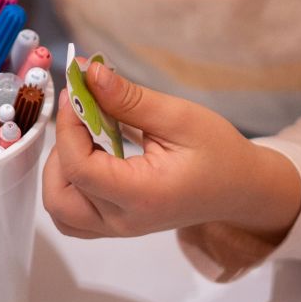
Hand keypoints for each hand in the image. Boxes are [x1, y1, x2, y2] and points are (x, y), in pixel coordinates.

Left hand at [42, 62, 300, 242]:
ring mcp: (117, 228)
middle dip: (59, 150)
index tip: (75, 91)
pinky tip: (90, 154)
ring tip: (86, 137)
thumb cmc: (217, 152)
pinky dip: (68, 183)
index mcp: (142, 195)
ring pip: (61, 208)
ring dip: (60, 169)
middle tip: (81, 117)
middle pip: (59, 196)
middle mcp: (124, 220)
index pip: (79, 168)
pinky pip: (73, 213)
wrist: (240, 189)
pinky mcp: (115, 225)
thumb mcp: (179, 117)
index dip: (68, 126)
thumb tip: (90, 73)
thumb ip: (130, 99)